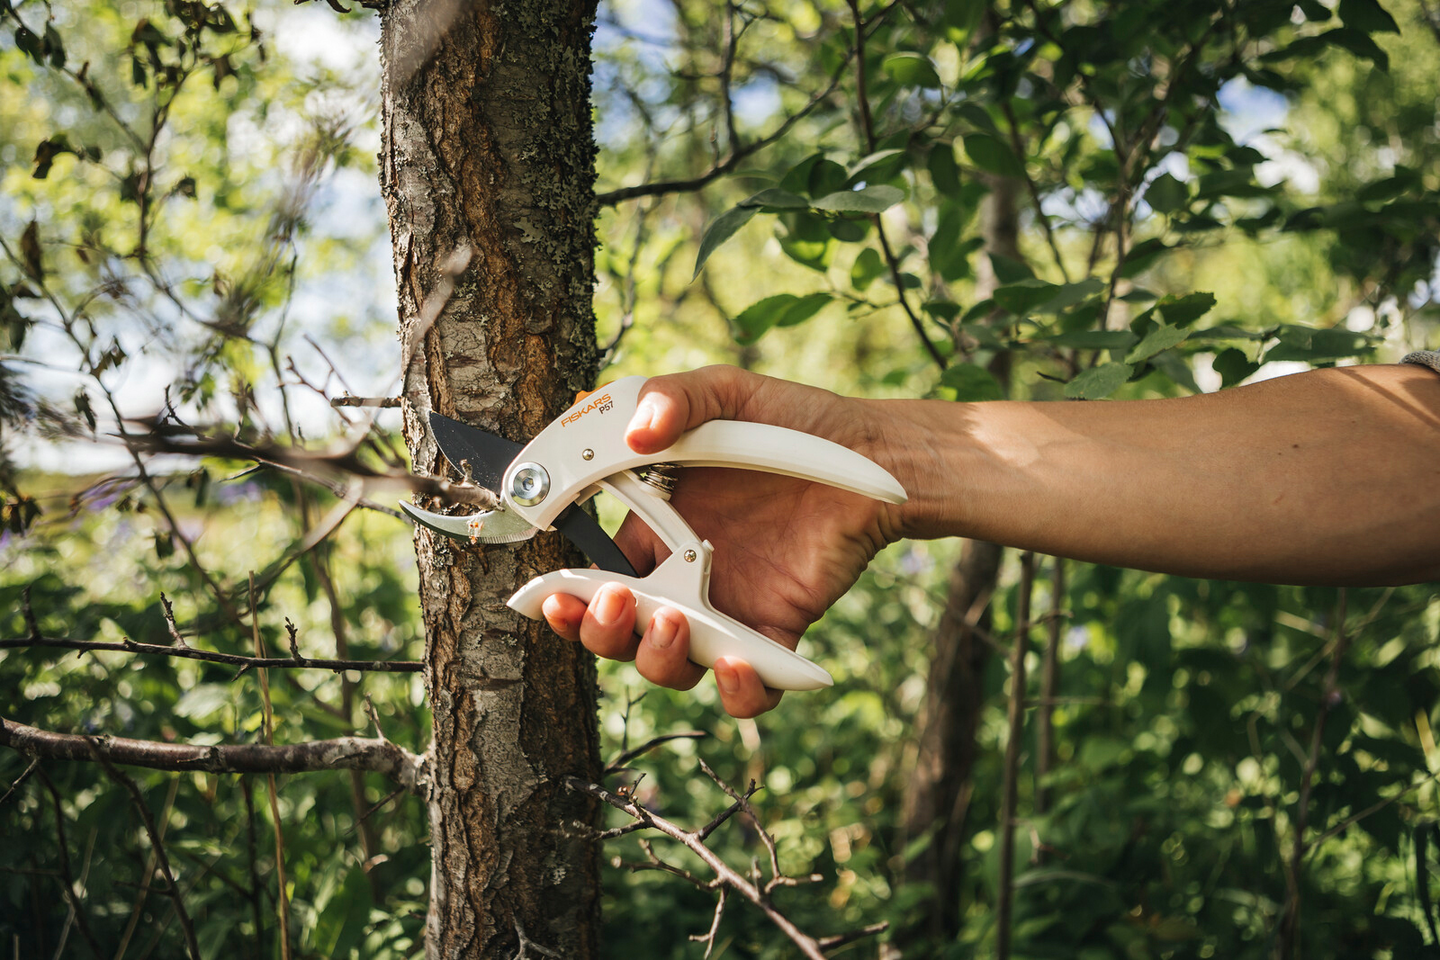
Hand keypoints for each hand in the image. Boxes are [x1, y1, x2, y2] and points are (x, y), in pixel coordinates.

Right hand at [541, 366, 903, 716]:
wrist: (871, 456)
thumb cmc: (795, 424)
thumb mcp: (726, 393)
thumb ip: (675, 398)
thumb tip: (633, 431)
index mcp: (655, 529)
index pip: (592, 577)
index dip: (564, 597)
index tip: (549, 595)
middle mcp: (684, 577)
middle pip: (620, 633)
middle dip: (600, 633)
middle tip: (614, 603)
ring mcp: (728, 609)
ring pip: (672, 666)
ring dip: (655, 659)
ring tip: (670, 621)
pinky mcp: (776, 631)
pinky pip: (751, 689)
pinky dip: (738, 694)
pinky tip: (734, 665)